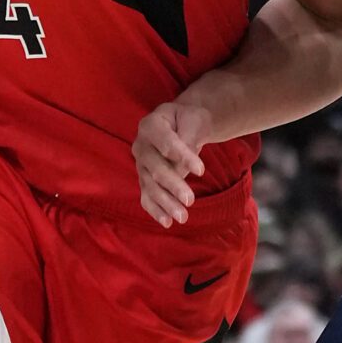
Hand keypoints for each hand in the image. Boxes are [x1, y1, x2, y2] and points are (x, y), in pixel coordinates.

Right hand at [135, 99, 212, 226]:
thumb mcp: (193, 120)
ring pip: (150, 186)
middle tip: (190, 200)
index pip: (166, 143)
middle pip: (156, 168)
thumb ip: (189, 138)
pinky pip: (146, 196)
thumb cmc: (188, 120)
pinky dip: (155, 210)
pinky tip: (167, 222)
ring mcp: (140, 164)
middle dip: (173, 185)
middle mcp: (141, 145)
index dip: (182, 157)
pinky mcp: (144, 179)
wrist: (181, 124)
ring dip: (165, 203)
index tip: (201, 171)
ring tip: (182, 217)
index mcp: (150, 125)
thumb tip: (185, 166)